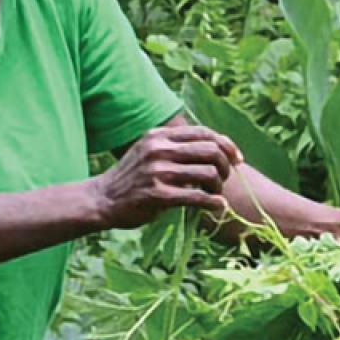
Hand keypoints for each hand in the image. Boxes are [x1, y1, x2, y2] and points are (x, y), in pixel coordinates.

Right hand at [94, 124, 240, 228]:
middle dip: (226, 166)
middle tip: (224, 179)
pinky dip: (213, 202)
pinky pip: (197, 197)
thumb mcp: (149, 151)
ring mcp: (158, 171)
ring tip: (215, 194)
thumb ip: (175, 147)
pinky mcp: (158, 195)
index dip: (227, 145)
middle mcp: (159, 149)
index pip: (205, 133)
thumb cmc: (131, 178)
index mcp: (159, 135)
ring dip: (219, 186)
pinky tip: (217, 207)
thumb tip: (215, 149)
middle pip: (211, 151)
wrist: (101, 199)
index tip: (238, 159)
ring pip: (208, 173)